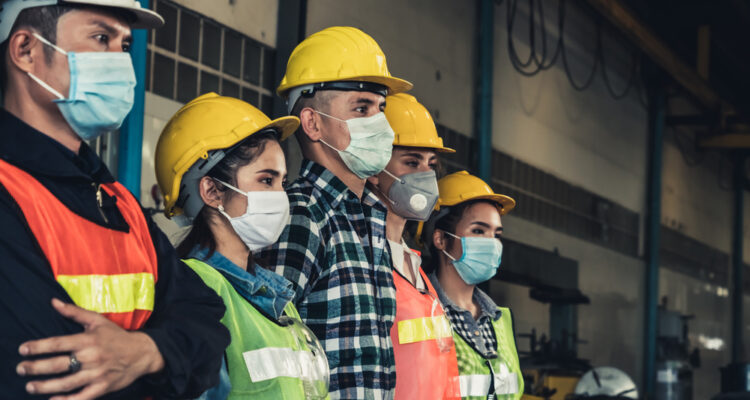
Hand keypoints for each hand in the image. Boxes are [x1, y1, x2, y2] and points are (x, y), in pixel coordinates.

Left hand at [16, 298, 164, 399]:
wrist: (142, 353)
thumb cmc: (117, 336)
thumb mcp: (97, 321)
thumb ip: (74, 312)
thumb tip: (53, 302)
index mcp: (88, 340)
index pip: (58, 343)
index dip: (38, 346)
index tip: (23, 349)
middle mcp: (91, 357)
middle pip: (58, 364)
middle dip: (36, 368)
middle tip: (21, 368)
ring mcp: (97, 374)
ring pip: (66, 383)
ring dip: (45, 386)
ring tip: (30, 386)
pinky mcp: (103, 387)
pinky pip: (82, 396)